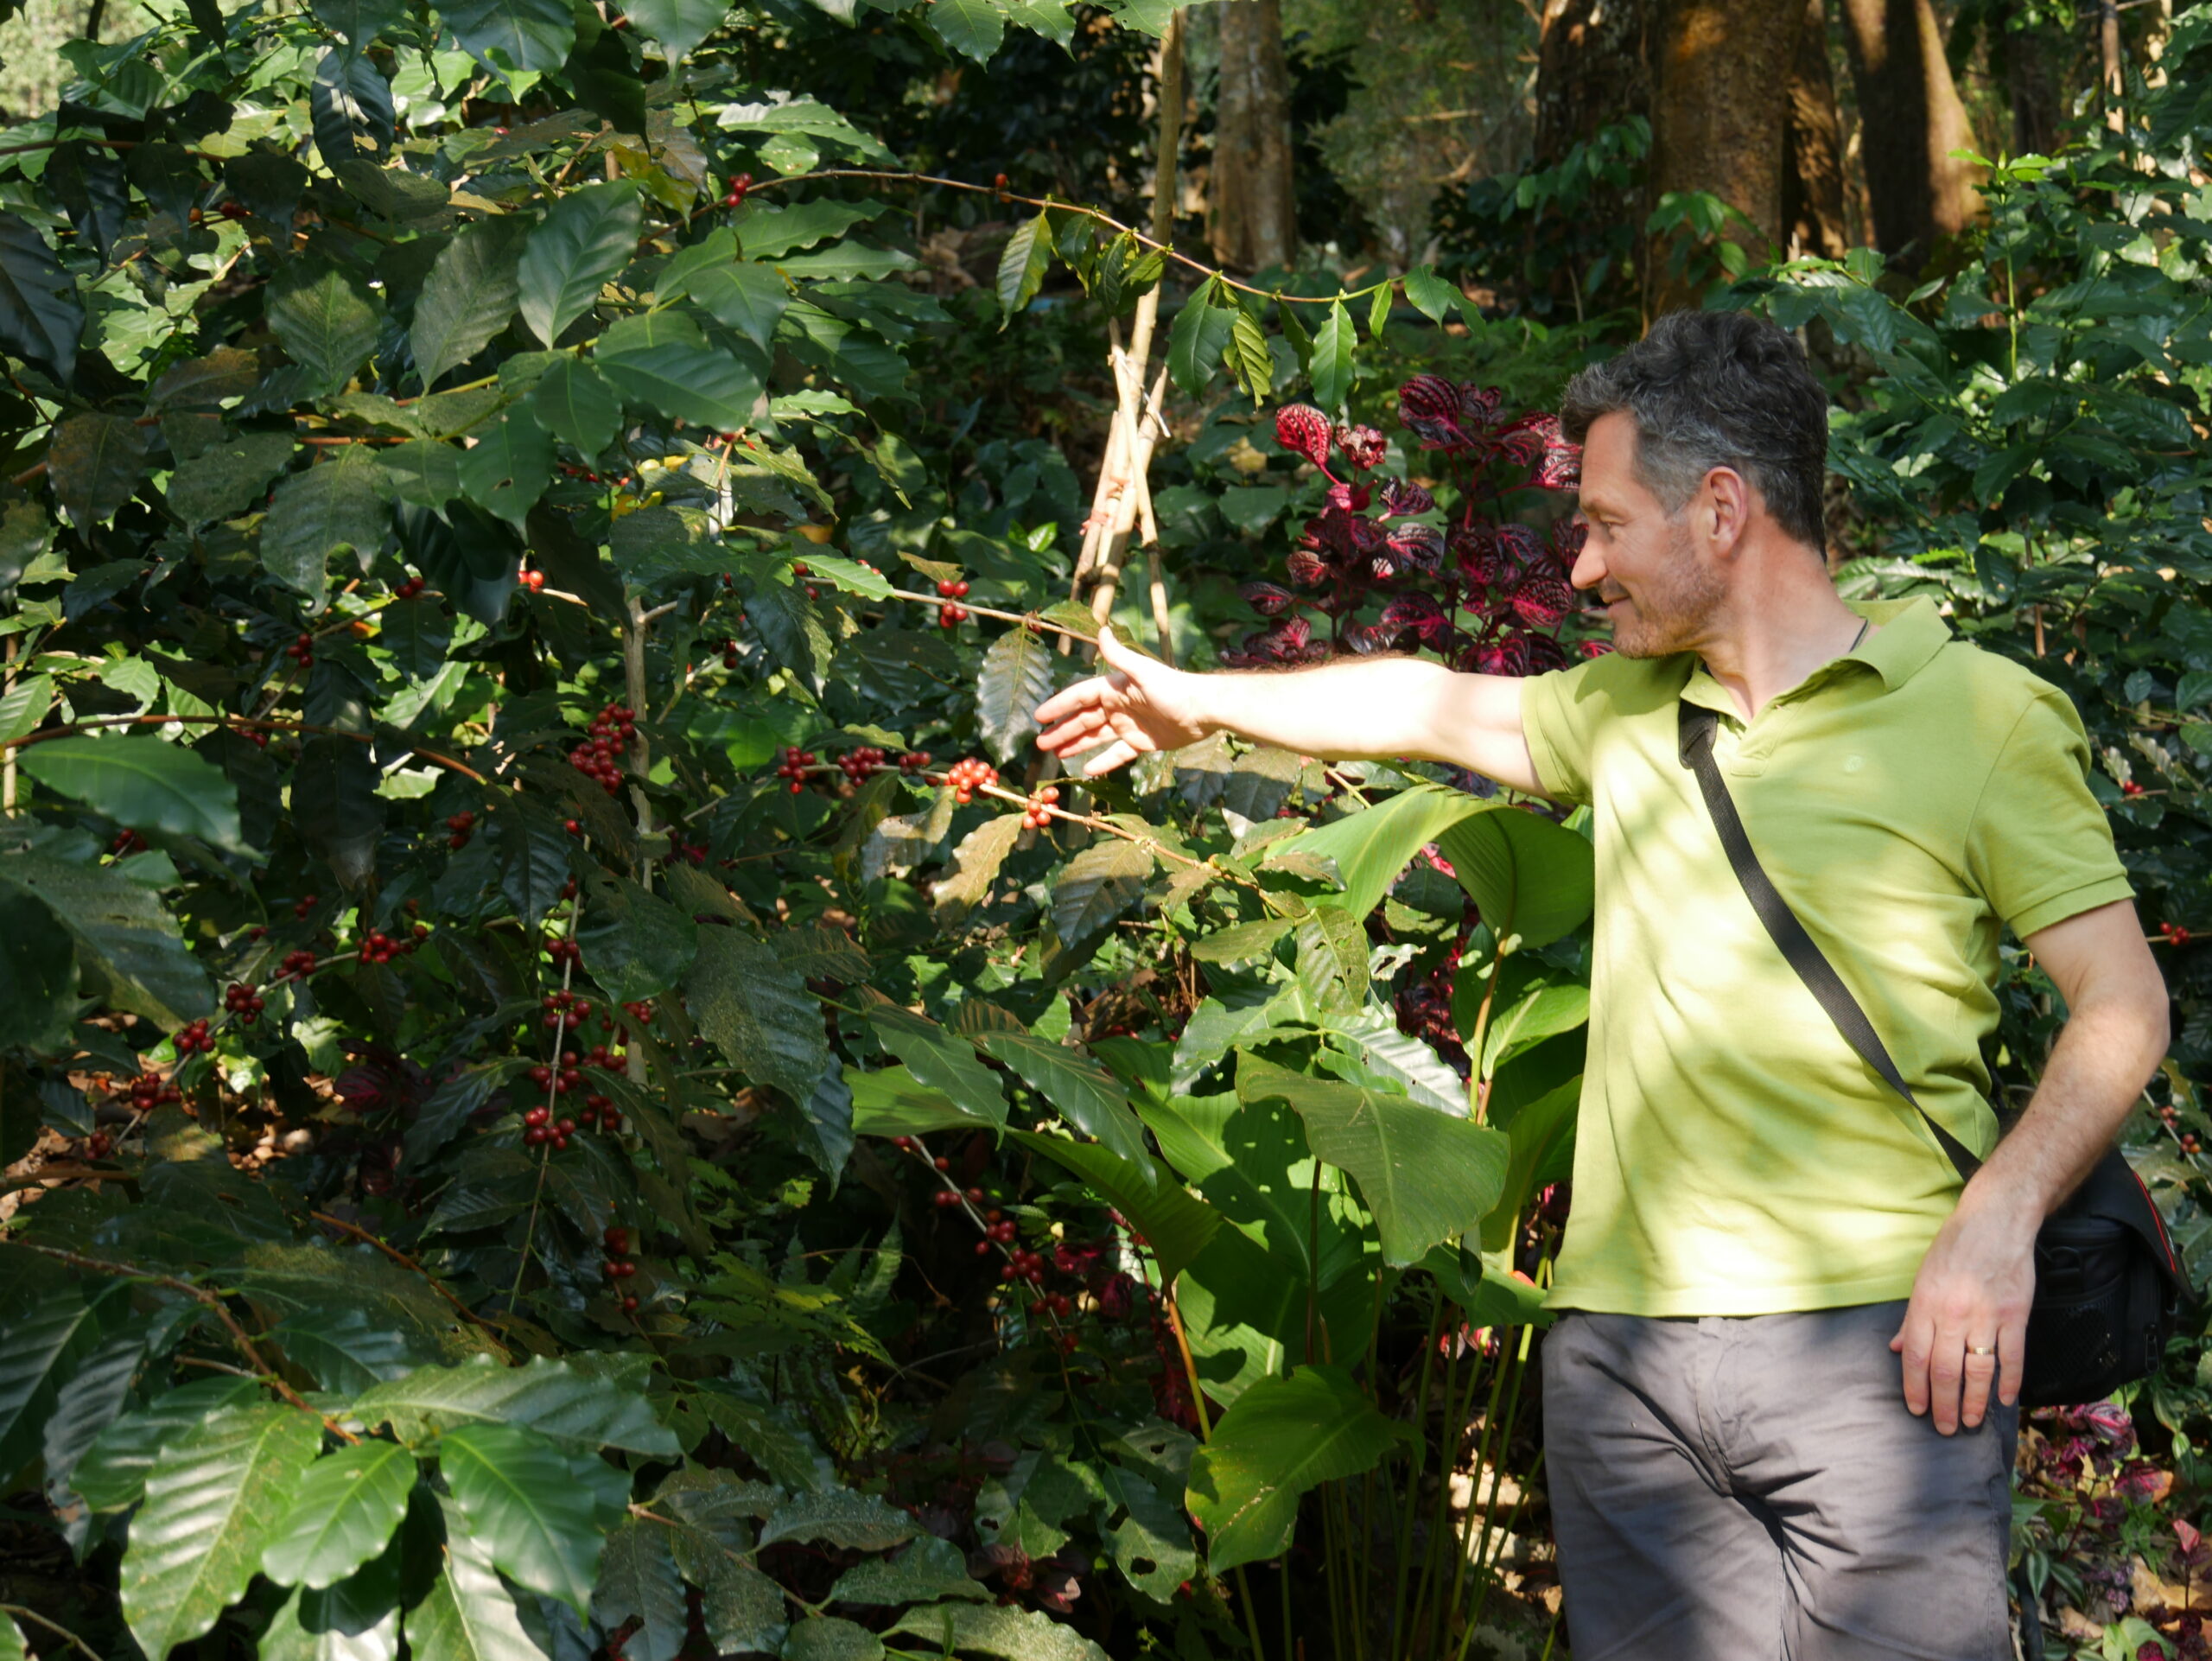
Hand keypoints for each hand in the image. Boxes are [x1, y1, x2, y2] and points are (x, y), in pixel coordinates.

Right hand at [1033, 623, 1211, 775]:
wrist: (1204, 710)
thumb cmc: (1174, 689)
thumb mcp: (1143, 672)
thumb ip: (1120, 656)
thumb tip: (1102, 629)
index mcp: (1114, 688)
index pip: (1080, 696)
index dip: (1059, 705)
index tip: (1038, 716)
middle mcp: (1118, 706)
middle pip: (1083, 719)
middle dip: (1061, 730)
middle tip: (1040, 743)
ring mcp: (1128, 726)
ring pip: (1095, 737)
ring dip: (1075, 745)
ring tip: (1055, 755)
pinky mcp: (1141, 743)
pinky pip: (1117, 754)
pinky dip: (1103, 762)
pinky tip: (1087, 771)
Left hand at [1889, 1181, 2037, 1433]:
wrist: (1994, 1222)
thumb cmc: (1954, 1248)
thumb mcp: (1922, 1278)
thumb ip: (1913, 1319)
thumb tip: (1899, 1350)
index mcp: (1925, 1305)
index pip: (1916, 1357)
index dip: (1915, 1388)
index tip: (1916, 1410)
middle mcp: (1953, 1314)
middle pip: (1945, 1370)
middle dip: (1942, 1404)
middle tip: (1943, 1428)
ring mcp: (1986, 1316)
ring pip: (1977, 1370)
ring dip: (1973, 1402)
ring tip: (1969, 1422)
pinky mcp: (2015, 1316)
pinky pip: (2012, 1357)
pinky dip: (2009, 1382)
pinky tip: (2006, 1401)